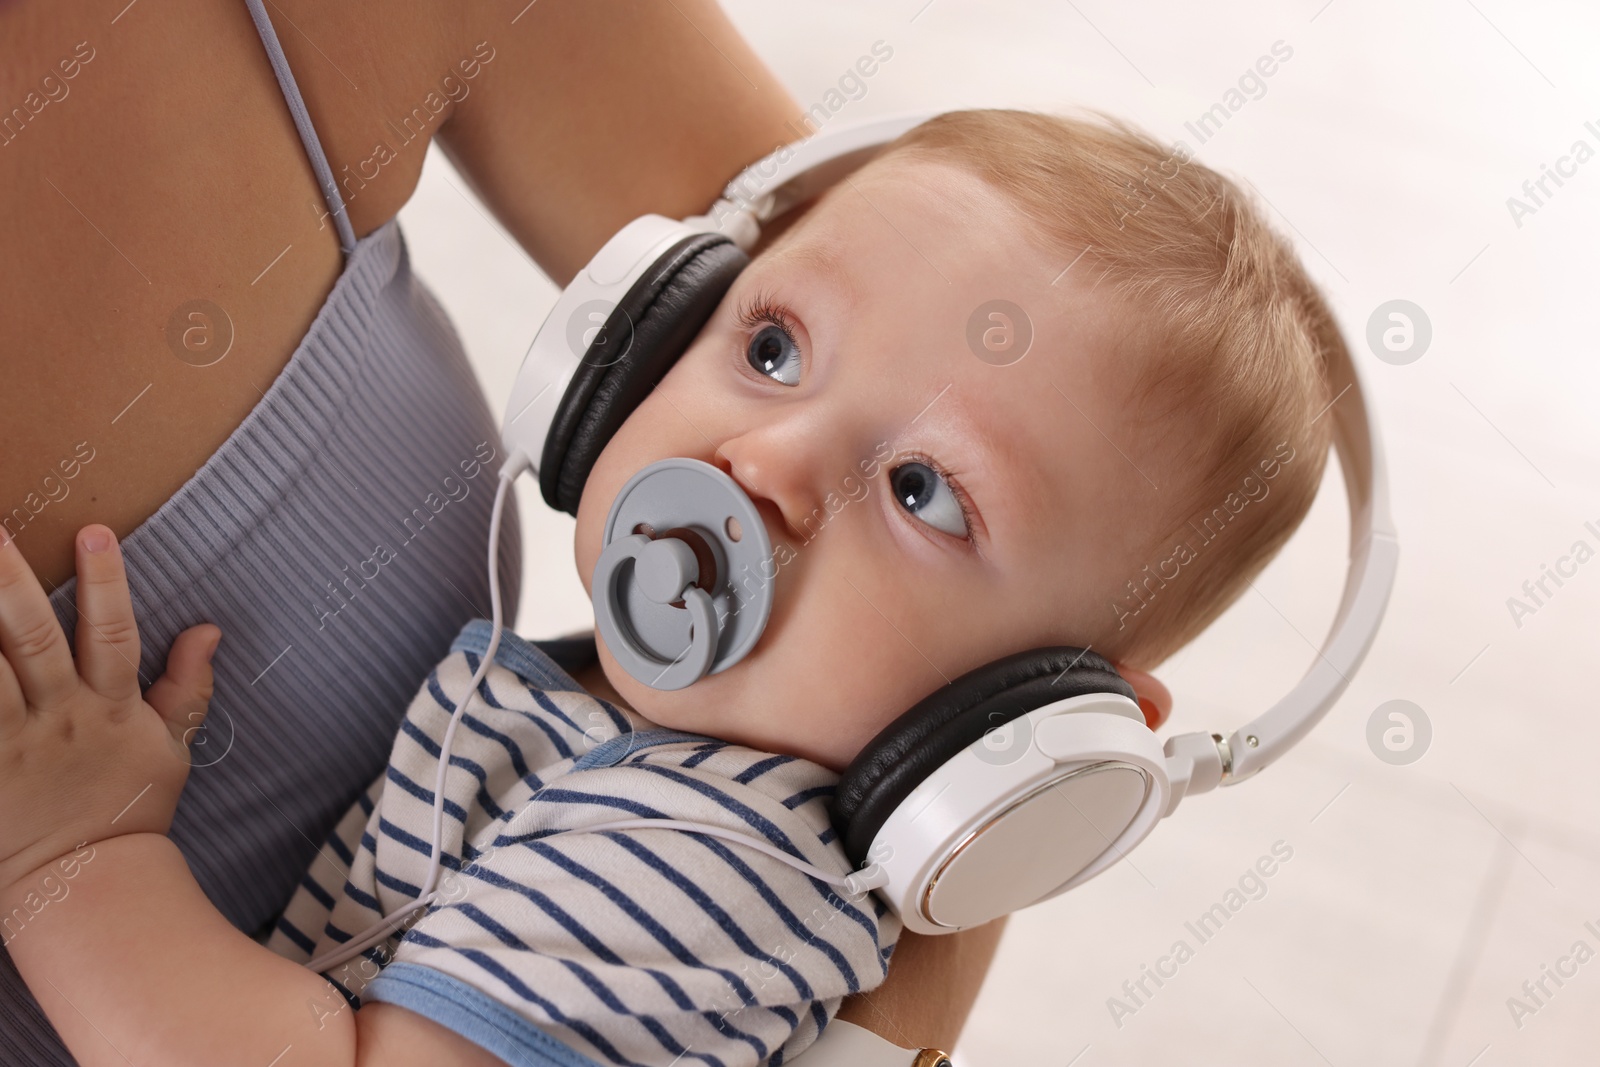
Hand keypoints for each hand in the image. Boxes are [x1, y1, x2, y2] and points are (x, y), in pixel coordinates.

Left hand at [0, 524, 218, 894]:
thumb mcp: (171, 748)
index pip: (111, 634)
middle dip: (9, 581)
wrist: (83, 886)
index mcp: (109, 708)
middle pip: (30, 639)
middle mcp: (58, 719)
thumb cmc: (127, 809)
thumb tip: (208, 629)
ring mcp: (11, 746)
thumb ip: (187, 686)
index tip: (95, 532)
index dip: (106, 583)